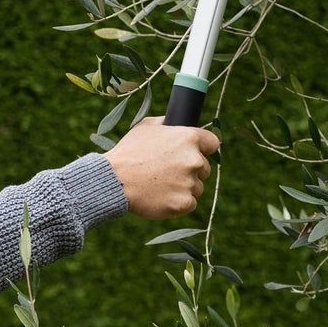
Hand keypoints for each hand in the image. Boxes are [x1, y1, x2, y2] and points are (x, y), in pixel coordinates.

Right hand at [105, 118, 219, 219]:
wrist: (115, 180)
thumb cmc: (129, 151)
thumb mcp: (146, 127)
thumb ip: (166, 124)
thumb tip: (174, 123)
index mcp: (188, 138)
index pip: (213, 143)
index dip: (204, 148)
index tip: (196, 152)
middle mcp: (194, 160)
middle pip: (204, 167)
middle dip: (191, 169)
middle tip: (168, 171)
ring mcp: (190, 183)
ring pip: (197, 186)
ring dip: (184, 186)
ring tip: (160, 184)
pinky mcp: (185, 203)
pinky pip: (190, 203)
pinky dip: (178, 202)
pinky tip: (161, 196)